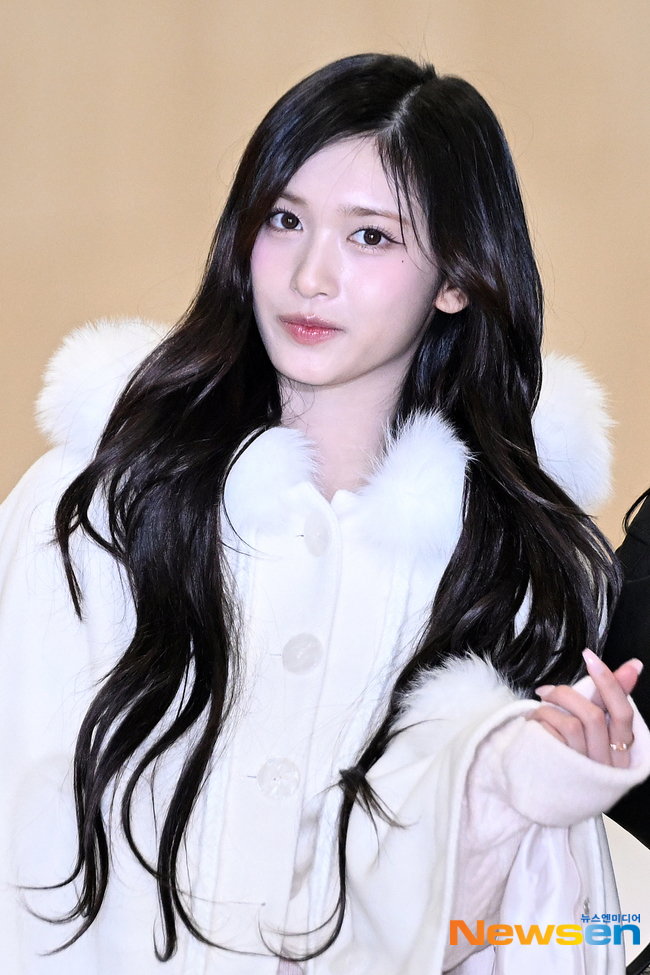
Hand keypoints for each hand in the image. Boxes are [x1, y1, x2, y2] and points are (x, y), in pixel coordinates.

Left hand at [527, 649, 642, 767]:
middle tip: (547, 691)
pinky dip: (538, 723)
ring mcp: (583, 770)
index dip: (609, 683)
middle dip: (566, 695)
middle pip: (593, 717)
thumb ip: (609, 699)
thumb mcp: (596, 729)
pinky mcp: (559, 772)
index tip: (590, 656)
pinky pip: (551, 736)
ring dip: (548, 710)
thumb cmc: (573, 755)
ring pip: (570, 724)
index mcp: (621, 753)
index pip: (622, 714)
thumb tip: (634, 665)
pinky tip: (532, 728)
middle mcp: (605, 764)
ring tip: (537, 713)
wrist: (542, 795)